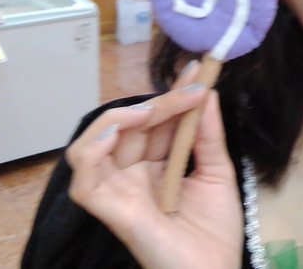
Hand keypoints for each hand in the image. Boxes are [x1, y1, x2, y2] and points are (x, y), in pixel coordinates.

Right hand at [66, 62, 242, 267]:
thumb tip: (206, 91)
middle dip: (161, 101)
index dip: (172, 95)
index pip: (156, 123)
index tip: (197, 69)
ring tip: (153, 110)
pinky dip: (91, 151)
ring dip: (121, 119)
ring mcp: (117, 191)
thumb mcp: (218, 173)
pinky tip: (113, 133)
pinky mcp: (108, 209)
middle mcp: (131, 176)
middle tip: (192, 85)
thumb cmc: (215, 233)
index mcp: (155, 167)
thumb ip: (208, 135)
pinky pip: (84, 178)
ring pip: (93, 144)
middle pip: (130, 128)